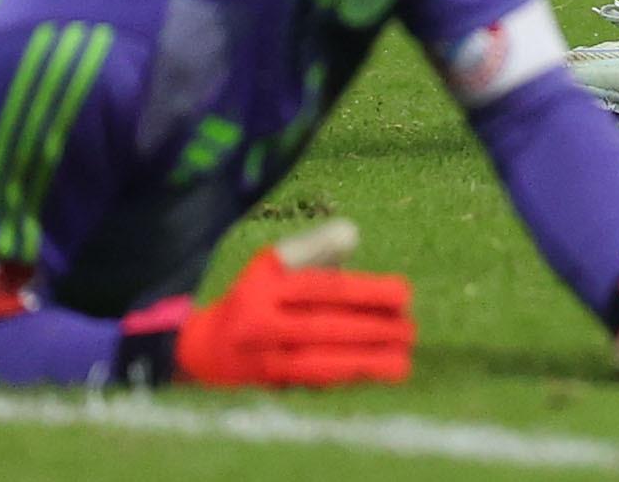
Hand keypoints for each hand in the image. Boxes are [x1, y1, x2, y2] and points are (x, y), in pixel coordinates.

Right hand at [173, 224, 413, 388]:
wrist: (208, 348)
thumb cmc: (259, 296)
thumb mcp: (276, 262)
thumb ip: (317, 249)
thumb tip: (352, 234)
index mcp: (265, 282)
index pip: (321, 286)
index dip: (364, 291)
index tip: (404, 294)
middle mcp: (259, 319)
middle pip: (323, 325)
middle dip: (372, 328)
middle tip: (409, 328)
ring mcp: (261, 355)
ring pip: (319, 360)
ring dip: (365, 361)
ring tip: (402, 359)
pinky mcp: (266, 385)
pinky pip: (311, 383)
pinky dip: (345, 380)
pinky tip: (375, 377)